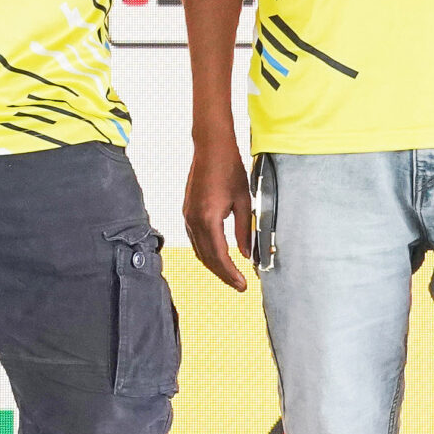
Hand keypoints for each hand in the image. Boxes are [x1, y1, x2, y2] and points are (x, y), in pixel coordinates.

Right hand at [183, 126, 254, 291]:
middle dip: (223, 274)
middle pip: (207, 258)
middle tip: (238, 285)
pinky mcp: (187, 212)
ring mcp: (187, 216)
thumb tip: (246, 254)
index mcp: (209, 218)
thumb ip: (244, 230)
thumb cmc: (229, 169)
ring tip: (230, 274)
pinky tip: (218, 255)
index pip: (219, 255)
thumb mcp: (244, 201)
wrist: (211, 148)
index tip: (242, 284)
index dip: (231, 274)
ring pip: (199, 250)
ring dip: (214, 265)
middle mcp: (194, 219)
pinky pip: (194, 239)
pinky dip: (206, 252)